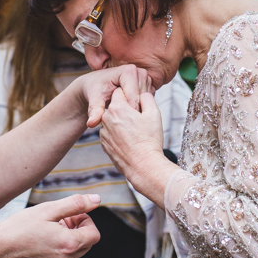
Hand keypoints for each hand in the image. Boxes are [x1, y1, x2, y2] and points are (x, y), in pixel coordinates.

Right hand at [0, 194, 101, 257]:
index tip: (71, 214)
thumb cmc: (20, 227)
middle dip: (79, 229)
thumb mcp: (49, 209)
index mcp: (69, 244)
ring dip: (70, 238)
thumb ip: (76, 204)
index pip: (94, 234)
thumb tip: (97, 200)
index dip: (86, 220)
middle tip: (61, 219)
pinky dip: (60, 247)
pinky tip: (43, 239)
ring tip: (51, 228)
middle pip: (87, 243)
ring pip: (76, 252)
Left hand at [76, 64, 152, 127]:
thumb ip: (94, 111)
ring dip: (139, 108)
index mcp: (127, 71)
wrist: (96, 84)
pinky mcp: (146, 84)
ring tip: (128, 117)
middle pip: (143, 96)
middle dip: (135, 109)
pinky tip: (131, 112)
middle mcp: (138, 71)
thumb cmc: (95, 90)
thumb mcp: (94, 101)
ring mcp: (143, 77)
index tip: (124, 121)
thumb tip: (91, 123)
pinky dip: (141, 106)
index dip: (130, 109)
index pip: (135, 94)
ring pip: (147, 98)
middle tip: (126, 121)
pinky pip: (148, 99)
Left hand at [100, 88, 176, 204]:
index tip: (137, 104)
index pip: (119, 91)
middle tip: (139, 120)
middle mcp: (106, 118)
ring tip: (135, 133)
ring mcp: (103, 133)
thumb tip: (141, 93)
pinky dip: (118, 135)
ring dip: (120, 123)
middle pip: (115, 106)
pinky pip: (110, 134)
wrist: (143, 166)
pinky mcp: (103, 144)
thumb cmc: (150, 139)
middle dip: (125, 110)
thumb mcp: (154, 113)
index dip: (130, 96)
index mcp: (117, 108)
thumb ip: (147, 98)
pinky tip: (130, 142)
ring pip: (112, 121)